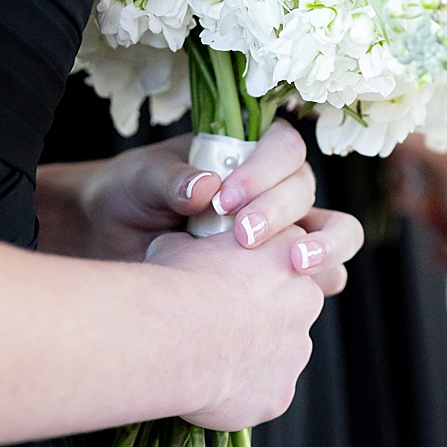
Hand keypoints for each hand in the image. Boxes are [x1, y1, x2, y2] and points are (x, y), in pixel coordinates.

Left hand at [39, 119, 316, 264]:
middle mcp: (275, 189)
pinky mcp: (281, 273)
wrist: (110, 243)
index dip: (265, 170)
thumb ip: (171, 180)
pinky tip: (294, 298)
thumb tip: (204, 187)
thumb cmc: (130, 196)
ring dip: (325, 246)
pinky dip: (318, 281)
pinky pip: (322, 275)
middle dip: (281, 212)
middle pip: (306, 191)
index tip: (225, 198)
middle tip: (244, 238)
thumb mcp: (142, 180)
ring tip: (297, 266)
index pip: (284, 148)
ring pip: (336, 231)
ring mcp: (284, 232)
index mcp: (248, 153)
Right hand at [141, 210, 361, 429]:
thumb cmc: (177, 282)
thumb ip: (198, 245)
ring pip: (276, 356)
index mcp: (290, 253)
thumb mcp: (181, 243)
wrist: (174, 332)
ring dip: (248, 358)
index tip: (226, 284)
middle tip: (214, 327)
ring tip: (205, 360)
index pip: (284, 258)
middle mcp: (306, 300)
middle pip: (287, 309)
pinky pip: (261, 396)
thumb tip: (183, 248)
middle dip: (256, 319)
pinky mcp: (280, 393)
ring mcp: (297, 350)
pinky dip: (238, 396)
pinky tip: (208, 389)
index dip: (253, 273)